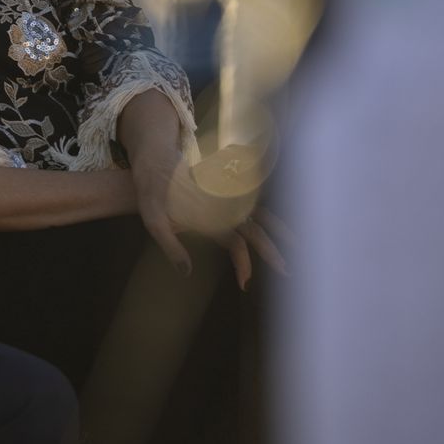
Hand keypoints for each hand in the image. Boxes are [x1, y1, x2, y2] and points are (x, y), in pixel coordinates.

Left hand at [132, 143, 286, 289]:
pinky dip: (262, 218)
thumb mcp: (153, 220)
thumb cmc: (150, 192)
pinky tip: (271, 228)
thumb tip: (186, 273)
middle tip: (287, 270)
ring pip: (257, 215)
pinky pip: (246, 206)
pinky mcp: (220, 192)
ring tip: (293, 243)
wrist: (152, 161)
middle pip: (255, 229)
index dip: (243, 263)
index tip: (244, 283)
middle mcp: (222, 206)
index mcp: (209, 215)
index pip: (236, 244)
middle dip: (272, 249)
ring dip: (275, 229)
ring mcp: (223, 198)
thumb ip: (169, 245)